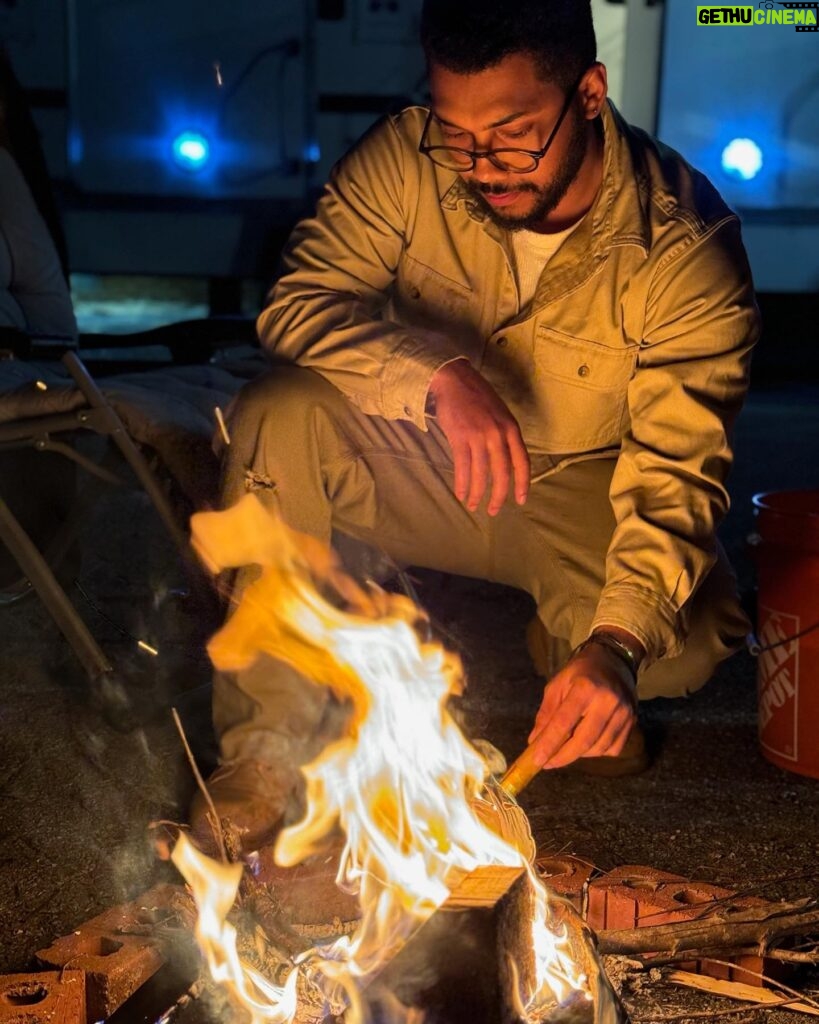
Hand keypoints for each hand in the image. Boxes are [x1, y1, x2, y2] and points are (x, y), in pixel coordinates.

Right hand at [429, 360, 529, 515]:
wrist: (454, 380)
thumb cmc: (477, 397)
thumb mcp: (500, 414)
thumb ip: (504, 435)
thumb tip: (505, 461)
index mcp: (511, 428)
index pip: (522, 462)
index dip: (523, 484)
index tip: (521, 500)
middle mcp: (498, 434)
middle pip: (502, 473)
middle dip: (498, 496)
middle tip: (493, 511)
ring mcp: (479, 436)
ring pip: (481, 473)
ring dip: (477, 493)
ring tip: (473, 505)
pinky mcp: (460, 437)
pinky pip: (463, 467)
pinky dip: (462, 484)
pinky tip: (461, 494)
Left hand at [527, 642, 637, 768]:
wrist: (615, 660)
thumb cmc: (581, 672)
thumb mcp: (558, 685)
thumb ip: (546, 714)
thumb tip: (535, 742)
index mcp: (585, 687)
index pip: (564, 722)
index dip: (549, 743)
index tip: (537, 760)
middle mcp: (608, 701)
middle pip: (584, 740)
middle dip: (563, 757)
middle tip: (547, 764)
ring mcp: (624, 713)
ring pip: (598, 748)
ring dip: (578, 755)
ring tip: (563, 753)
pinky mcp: (632, 722)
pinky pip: (612, 748)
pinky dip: (595, 752)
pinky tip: (584, 746)